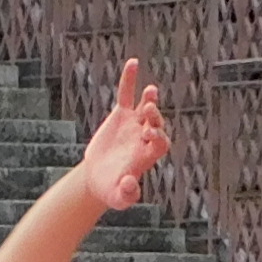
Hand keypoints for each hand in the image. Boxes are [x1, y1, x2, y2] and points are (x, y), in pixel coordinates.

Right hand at [77, 64, 171, 206]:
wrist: (99, 179)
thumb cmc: (112, 191)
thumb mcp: (118, 198)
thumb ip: (127, 194)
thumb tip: (130, 183)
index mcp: (147, 155)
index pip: (161, 143)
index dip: (158, 137)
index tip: (149, 134)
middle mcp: (145, 138)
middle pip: (157, 124)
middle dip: (155, 117)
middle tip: (150, 112)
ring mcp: (135, 124)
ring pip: (146, 108)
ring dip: (149, 99)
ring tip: (151, 91)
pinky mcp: (121, 115)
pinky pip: (126, 95)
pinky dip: (129, 80)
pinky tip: (133, 64)